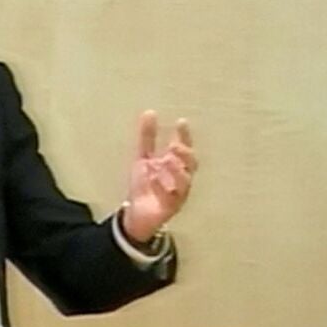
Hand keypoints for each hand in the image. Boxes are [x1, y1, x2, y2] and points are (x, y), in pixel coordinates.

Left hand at [121, 110, 196, 242]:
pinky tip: (153, 179)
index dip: (185, 136)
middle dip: (184, 154)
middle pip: (191, 164)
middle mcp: (181, 179)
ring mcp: (178, 194)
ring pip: (185, 182)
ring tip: (164, 162)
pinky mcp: (171, 208)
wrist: (135, 212)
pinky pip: (172, 198)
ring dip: (176, 171)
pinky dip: (163, 188)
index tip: (181, 122)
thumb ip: (147, 138)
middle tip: (173, 146)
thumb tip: (149, 113)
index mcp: (176, 165)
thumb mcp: (143, 158)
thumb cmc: (144, 185)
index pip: (185, 148)